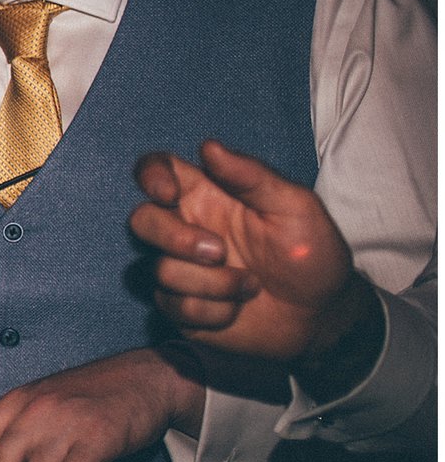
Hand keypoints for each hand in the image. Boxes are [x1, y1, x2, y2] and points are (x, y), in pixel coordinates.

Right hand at [130, 139, 377, 376]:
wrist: (320, 315)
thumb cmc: (313, 254)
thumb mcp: (295, 207)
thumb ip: (251, 176)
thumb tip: (208, 146)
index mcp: (207, 196)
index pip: (158, 171)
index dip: (150, 176)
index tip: (169, 194)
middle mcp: (186, 230)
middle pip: (141, 220)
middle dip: (175, 239)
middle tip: (219, 253)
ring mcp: (181, 270)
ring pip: (161, 270)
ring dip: (212, 284)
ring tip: (250, 286)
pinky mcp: (181, 307)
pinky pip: (176, 306)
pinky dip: (213, 311)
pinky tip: (237, 308)